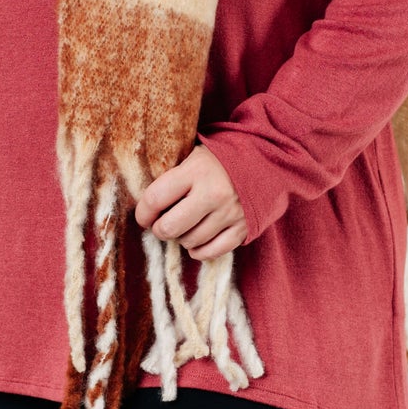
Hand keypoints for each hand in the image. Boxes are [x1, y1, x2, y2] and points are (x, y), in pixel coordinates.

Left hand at [134, 145, 245, 260]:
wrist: (265, 160)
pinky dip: (199, 251)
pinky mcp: (243, 228)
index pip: (155, 198)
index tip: (144, 216)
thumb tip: (148, 207)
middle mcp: (213, 193)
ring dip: (181, 238)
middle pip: (170, 227)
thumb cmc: (220, 159)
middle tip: (161, 225)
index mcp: (196, 170)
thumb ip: (173, 178)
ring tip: (184, 227)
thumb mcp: (195, 157)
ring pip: (190, 242)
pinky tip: (197, 242)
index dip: (143, 213)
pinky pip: (211, 252)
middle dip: (159, 230)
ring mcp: (230, 213)